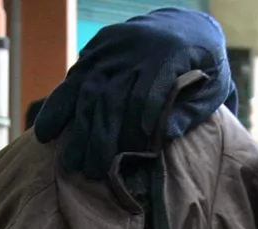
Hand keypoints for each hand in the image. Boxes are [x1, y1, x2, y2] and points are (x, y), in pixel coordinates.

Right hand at [33, 7, 235, 178]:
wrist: (186, 26)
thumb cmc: (204, 68)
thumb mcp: (212, 88)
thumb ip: (192, 111)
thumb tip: (166, 137)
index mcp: (169, 56)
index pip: (147, 94)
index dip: (139, 127)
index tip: (133, 157)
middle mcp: (135, 49)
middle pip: (112, 97)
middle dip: (101, 138)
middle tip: (93, 173)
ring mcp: (112, 48)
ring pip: (88, 90)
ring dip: (78, 130)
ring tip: (71, 163)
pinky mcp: (96, 50)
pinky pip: (73, 79)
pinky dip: (57, 107)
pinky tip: (45, 133)